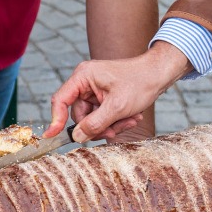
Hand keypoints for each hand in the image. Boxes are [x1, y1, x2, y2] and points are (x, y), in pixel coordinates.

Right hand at [47, 42, 186, 141]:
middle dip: (97, 126)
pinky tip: (132, 118)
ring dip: (110, 124)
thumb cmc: (140, 82)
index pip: (60, 100)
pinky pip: (102, 115)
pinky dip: (116, 120)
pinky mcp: (103, 96)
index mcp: (83, 77)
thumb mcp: (117, 107)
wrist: (159, 74)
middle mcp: (85, 82)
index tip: (51, 137)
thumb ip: (95, 123)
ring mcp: (94, 90)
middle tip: (114, 131)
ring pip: (92, 118)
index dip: (55, 120)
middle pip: (79, 115)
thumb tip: (77, 137)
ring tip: (130, 121)